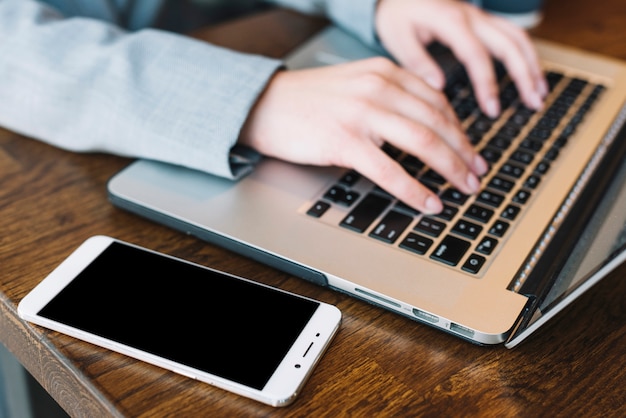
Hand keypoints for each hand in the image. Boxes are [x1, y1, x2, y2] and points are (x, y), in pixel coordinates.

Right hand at [239, 59, 487, 213]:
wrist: (266, 105)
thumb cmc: (308, 100)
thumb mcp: (355, 84)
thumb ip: (389, 97)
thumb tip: (422, 125)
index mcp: (384, 73)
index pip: (437, 101)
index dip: (460, 129)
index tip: (471, 149)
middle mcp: (378, 88)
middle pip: (437, 122)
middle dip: (464, 152)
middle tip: (478, 172)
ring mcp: (362, 114)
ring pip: (422, 142)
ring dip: (450, 168)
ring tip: (465, 187)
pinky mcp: (345, 141)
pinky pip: (390, 170)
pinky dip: (415, 190)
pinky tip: (429, 202)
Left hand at [376, 0, 547, 116]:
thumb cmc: (396, 14)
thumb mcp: (397, 36)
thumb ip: (416, 61)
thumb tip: (438, 87)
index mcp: (451, 22)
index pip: (477, 56)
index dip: (487, 84)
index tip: (493, 110)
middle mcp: (472, 17)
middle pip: (509, 44)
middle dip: (525, 75)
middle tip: (534, 104)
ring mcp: (480, 17)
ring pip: (517, 36)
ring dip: (533, 64)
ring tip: (541, 92)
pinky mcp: (482, 21)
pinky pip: (512, 34)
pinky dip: (525, 54)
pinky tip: (531, 73)